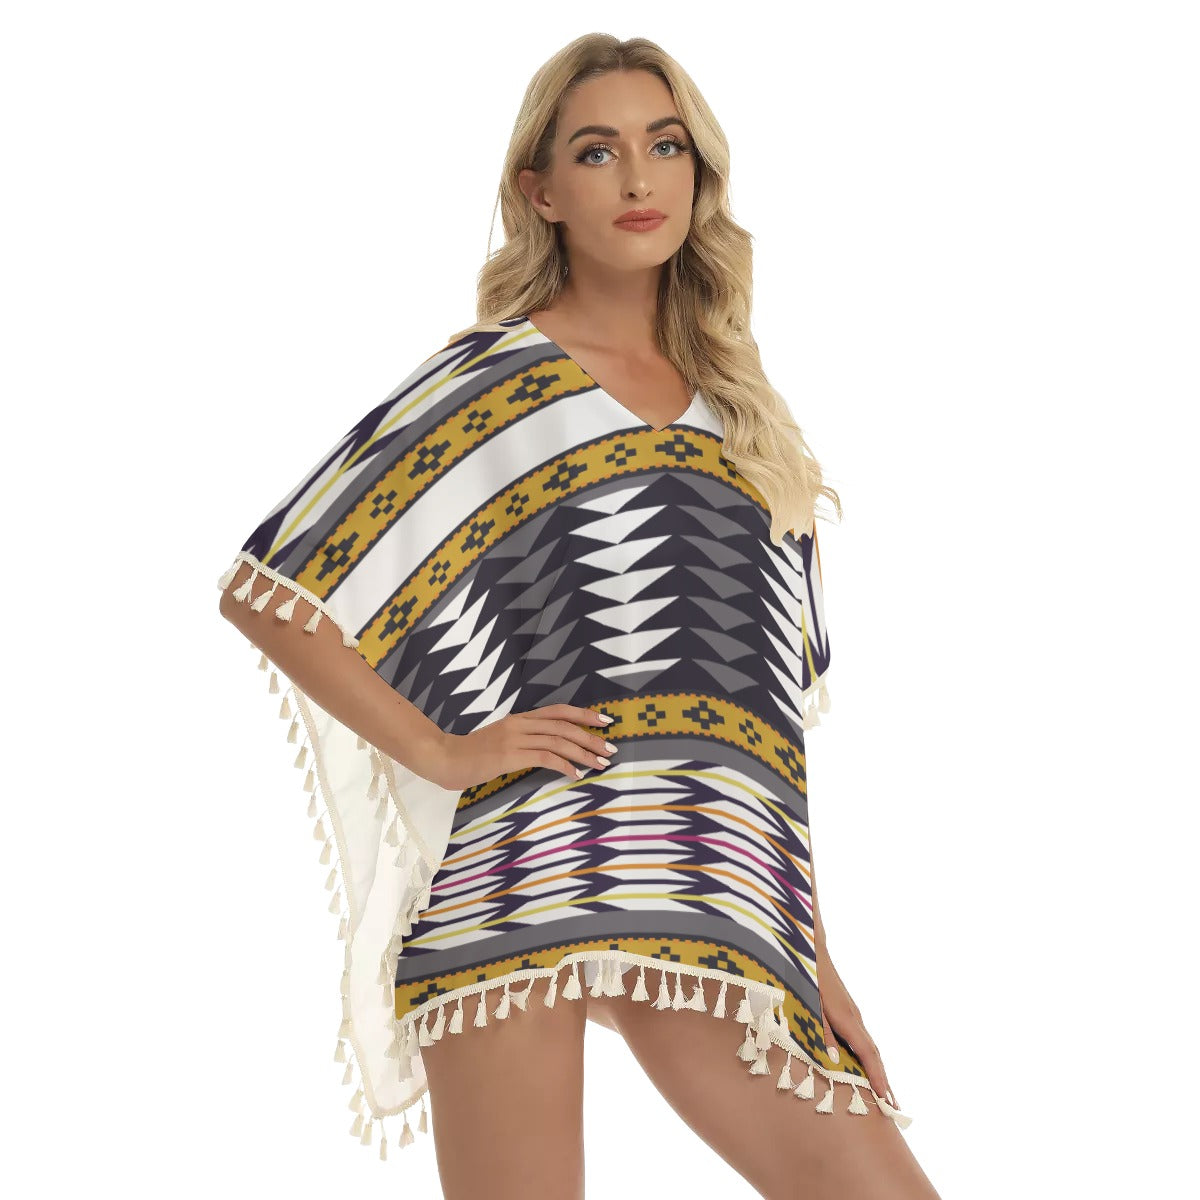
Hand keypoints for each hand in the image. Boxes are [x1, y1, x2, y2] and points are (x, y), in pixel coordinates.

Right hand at [424, 704, 617, 790]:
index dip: (583, 714)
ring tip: (600, 763)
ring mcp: (514, 738)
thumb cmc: (471, 755)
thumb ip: (522, 741)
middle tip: (611, 748)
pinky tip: (575, 774)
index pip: (558, 711)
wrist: (444, 758)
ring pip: (558, 741)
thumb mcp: (500, 741)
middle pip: (563, 726)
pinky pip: (544, 757)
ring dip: (583, 753)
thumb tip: (548, 750)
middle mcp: (520, 724)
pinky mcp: (509, 755)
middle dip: (590, 737)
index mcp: (519, 718)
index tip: (605, 721)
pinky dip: (564, 765)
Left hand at [816, 939, 897, 1109]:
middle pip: (874, 1054)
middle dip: (884, 1080)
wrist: (812, 951)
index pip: (868, 1054)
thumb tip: (833, 1060)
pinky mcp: (849, 1011)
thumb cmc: (808, 979)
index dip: (877, 1077)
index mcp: (847, 1019)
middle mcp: (855, 1018)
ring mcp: (854, 1014)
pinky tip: (869, 1066)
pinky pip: (863, 1039)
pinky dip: (870, 1057)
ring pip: (870, 1047)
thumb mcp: (810, 1006)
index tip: (886, 1098)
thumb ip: (822, 1032)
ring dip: (879, 1070)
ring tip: (886, 1093)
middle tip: (894, 1106)